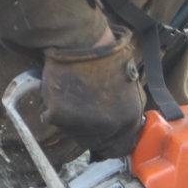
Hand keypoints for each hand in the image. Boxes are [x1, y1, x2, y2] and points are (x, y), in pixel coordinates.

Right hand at [41, 30, 144, 157]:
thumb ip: (128, 111)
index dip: (112, 143)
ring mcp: (84, 124)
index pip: (121, 146)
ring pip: (75, 135)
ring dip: (74, 123)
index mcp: (129, 119)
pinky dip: (55, 111)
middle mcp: (109, 126)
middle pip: (97, 143)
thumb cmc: (107, 57)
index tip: (105, 139)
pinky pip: (56, 122)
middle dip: (91, 132)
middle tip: (85, 114)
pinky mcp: (61, 118)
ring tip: (75, 98)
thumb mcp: (131, 86)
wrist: (83, 42)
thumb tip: (126, 129)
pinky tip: (61, 93)